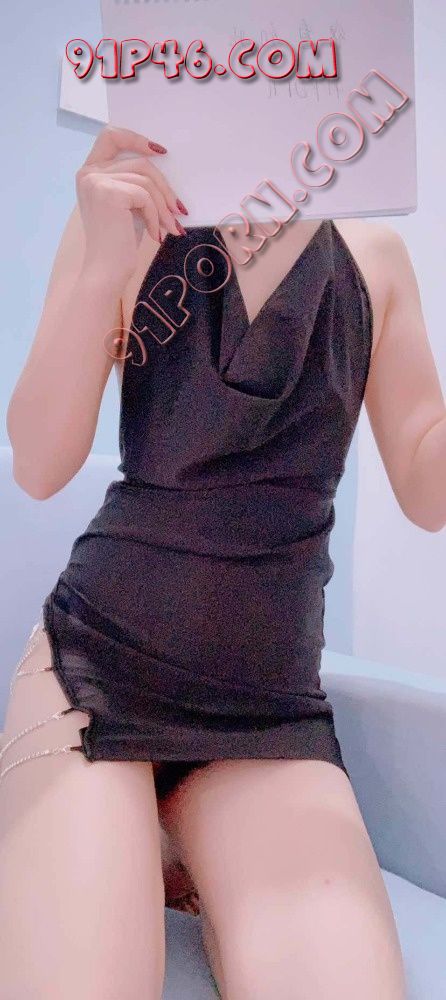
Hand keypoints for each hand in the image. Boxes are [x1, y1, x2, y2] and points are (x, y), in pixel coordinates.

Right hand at [76, 124, 187, 285]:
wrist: (106, 273)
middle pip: (140, 163)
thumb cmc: (119, 244)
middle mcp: (88, 173)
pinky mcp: (108, 193)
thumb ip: (137, 183)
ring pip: (146, 181)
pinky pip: (145, 196)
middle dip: (165, 187)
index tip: (160, 151)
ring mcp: (95, 181)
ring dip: (164, 207)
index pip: (110, 136)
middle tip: (179, 211)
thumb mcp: (129, 206)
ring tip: (171, 228)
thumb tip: (167, 173)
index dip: (136, 138)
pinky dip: (155, 217)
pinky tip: (156, 236)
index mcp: (90, 173)